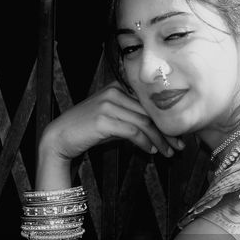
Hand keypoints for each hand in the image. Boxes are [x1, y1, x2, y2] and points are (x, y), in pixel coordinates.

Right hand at [39, 83, 184, 164]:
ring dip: (159, 140)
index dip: (165, 119)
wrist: (60, 137)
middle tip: (179, 146)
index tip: (177, 134)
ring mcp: (108, 104)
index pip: (148, 103)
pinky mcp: (104, 120)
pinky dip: (146, 142)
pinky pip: (133, 131)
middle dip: (167, 131)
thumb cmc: (87, 130)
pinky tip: (151, 151)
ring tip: (168, 153)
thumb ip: (132, 119)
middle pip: (149, 112)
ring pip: (144, 122)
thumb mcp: (112, 120)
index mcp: (117, 87)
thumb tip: (157, 131)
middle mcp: (114, 92)